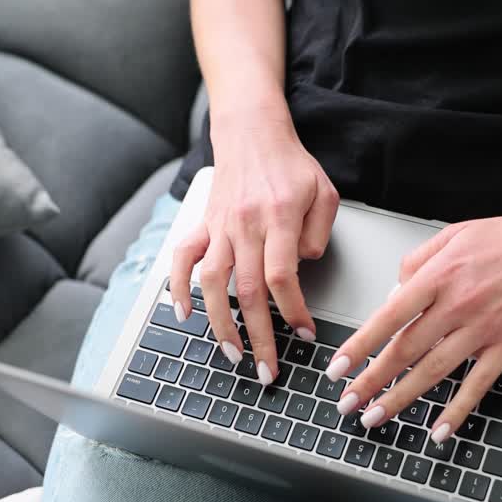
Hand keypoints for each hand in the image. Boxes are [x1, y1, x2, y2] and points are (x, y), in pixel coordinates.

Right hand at [169, 116, 339, 384]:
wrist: (251, 132)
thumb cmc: (290, 165)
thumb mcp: (324, 193)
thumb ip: (318, 233)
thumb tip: (301, 268)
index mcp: (278, 217)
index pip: (282, 275)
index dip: (293, 311)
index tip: (304, 335)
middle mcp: (245, 225)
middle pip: (248, 290)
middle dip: (259, 336)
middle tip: (266, 369)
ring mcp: (219, 227)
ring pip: (213, 283)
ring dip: (221, 323)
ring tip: (232, 353)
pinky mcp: (203, 226)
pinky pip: (183, 259)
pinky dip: (178, 289)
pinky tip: (184, 315)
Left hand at [324, 208, 501, 442]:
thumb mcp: (453, 234)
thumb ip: (416, 261)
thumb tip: (392, 294)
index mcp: (439, 276)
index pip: (388, 318)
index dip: (359, 347)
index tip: (337, 369)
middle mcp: (458, 305)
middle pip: (404, 351)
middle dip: (370, 382)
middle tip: (346, 403)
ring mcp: (484, 329)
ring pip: (433, 372)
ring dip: (400, 399)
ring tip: (374, 417)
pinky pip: (477, 385)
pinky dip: (456, 412)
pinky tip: (438, 431)